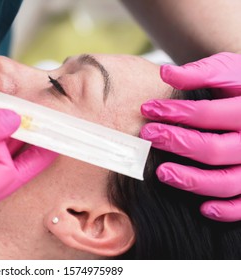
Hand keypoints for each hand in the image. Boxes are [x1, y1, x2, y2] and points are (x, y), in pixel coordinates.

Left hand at [140, 52, 240, 221]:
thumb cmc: (240, 85)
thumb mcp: (225, 70)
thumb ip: (199, 73)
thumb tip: (164, 73)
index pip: (208, 114)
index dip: (175, 112)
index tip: (148, 108)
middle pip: (214, 149)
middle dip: (177, 143)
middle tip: (148, 136)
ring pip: (228, 182)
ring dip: (193, 181)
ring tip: (162, 173)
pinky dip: (228, 210)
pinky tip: (204, 208)